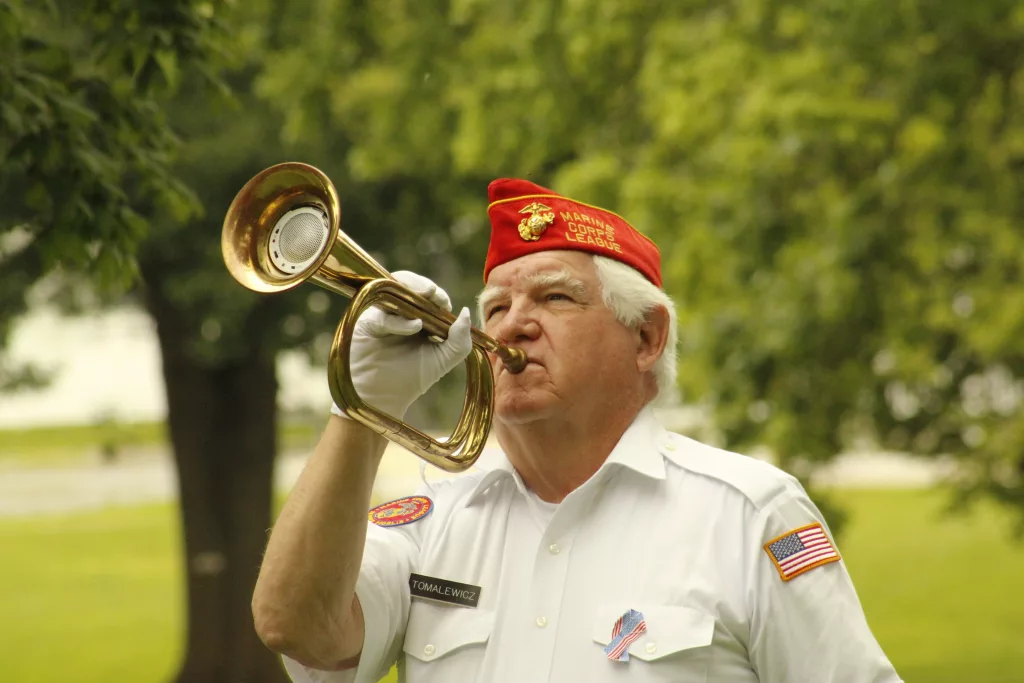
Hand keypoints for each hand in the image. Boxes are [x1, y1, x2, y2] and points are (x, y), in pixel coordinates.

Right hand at [331, 271, 472, 418]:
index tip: (446, 305)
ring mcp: (381, 315)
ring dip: (412, 292)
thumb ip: (460, 340)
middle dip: (425, 287)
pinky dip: (400, 321)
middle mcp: (398, 312)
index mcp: (417, 316)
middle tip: (437, 296)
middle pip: (409, 286)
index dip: (438, 296)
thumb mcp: (443, 360)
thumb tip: (466, 312)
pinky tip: (416, 326)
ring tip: (429, 298)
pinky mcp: (366, 324)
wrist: (382, 399)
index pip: (427, 295)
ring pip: (392, 292)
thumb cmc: (411, 378)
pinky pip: (382, 316)